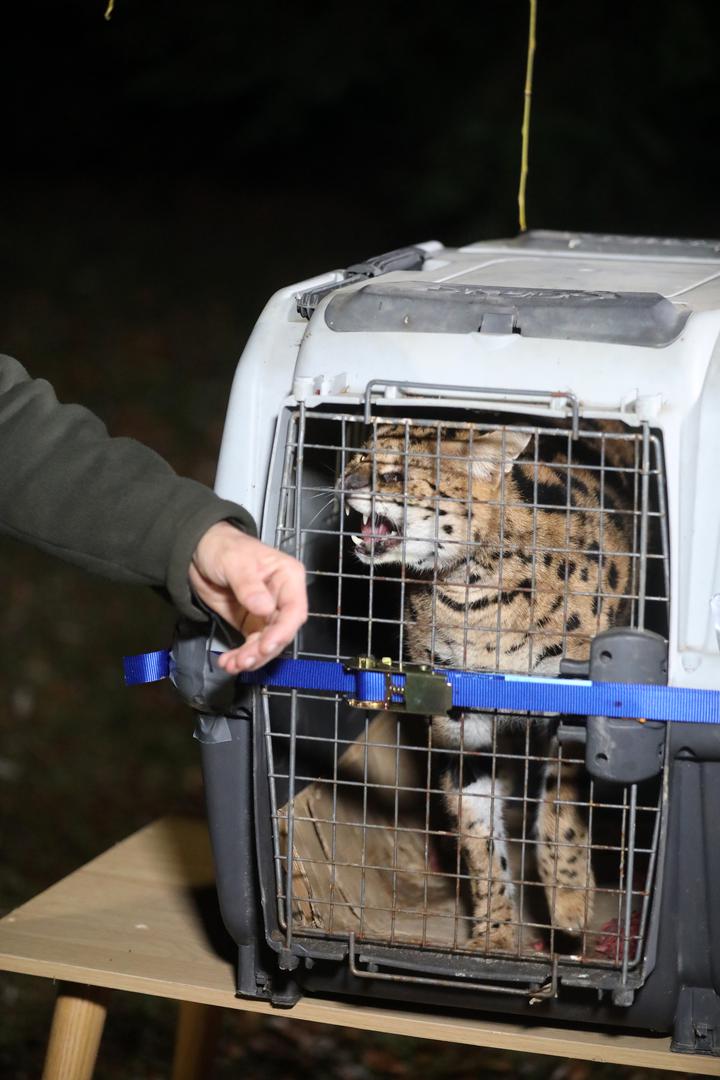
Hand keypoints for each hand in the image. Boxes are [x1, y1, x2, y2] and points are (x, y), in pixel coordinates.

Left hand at [188, 522, 307, 672]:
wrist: (199, 551)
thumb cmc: (224, 548)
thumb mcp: (235, 562)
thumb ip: (249, 586)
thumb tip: (265, 610)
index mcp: (288, 577)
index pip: (294, 610)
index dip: (283, 631)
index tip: (265, 646)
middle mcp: (282, 598)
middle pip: (282, 631)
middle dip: (263, 650)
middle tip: (244, 661)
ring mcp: (267, 613)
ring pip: (267, 643)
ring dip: (251, 658)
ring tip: (232, 664)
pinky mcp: (251, 624)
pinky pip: (251, 645)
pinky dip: (241, 656)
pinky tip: (229, 662)